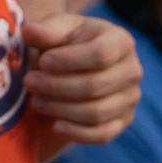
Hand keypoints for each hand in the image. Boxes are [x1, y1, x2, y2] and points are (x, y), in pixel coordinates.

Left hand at [25, 13, 140, 145]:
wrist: (74, 63)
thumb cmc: (64, 41)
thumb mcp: (55, 28)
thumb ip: (44, 30)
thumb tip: (29, 31)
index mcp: (120, 41)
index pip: (101, 54)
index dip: (68, 60)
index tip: (42, 62)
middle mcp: (132, 71)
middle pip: (95, 85)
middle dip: (56, 86)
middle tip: (29, 82)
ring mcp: (130, 98)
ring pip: (96, 112)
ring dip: (60, 108)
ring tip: (35, 100)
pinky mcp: (123, 121)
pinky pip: (103, 134)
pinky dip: (77, 132)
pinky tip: (54, 125)